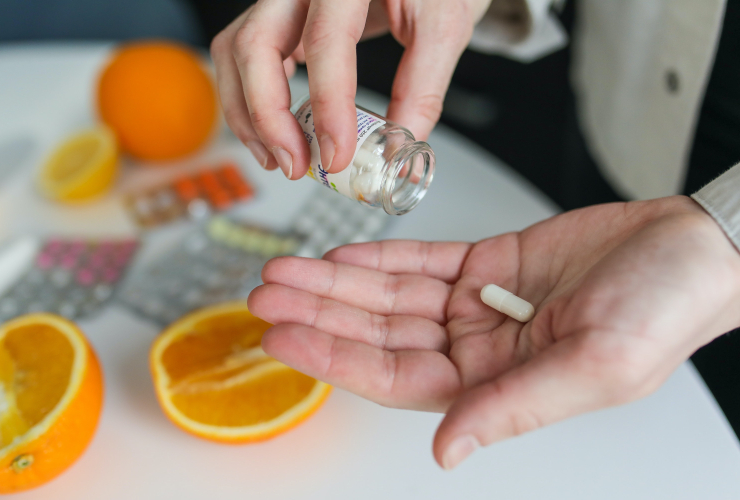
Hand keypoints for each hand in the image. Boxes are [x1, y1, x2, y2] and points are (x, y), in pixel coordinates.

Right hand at [210, 0, 491, 178]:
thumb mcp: (445, 25)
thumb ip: (422, 88)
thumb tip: (395, 151)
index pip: (325, 41)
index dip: (328, 106)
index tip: (337, 155)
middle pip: (254, 45)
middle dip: (268, 117)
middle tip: (296, 164)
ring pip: (234, 51)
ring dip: (248, 115)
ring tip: (280, 158)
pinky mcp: (278, 15)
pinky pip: (243, 55)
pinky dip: (250, 100)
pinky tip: (277, 132)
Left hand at [248, 196, 739, 468]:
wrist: (689, 251)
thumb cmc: (661, 311)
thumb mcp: (593, 367)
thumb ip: (514, 407)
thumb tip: (447, 450)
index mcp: (496, 386)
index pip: (394, 376)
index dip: (334, 357)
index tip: (284, 335)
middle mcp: (477, 349)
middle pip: (379, 333)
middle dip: (321, 313)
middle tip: (267, 295)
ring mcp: (477, 305)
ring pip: (390, 295)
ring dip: (338, 282)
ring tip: (287, 269)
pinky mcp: (486, 264)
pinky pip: (422, 262)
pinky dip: (381, 257)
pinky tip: (344, 255)